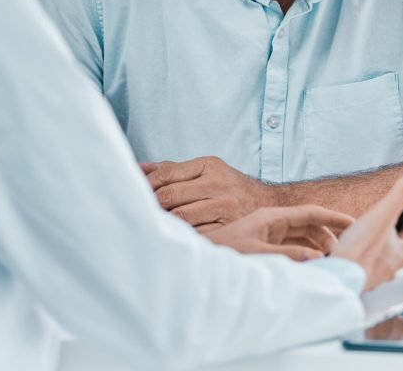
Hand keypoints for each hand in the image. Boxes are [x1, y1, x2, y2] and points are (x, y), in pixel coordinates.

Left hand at [142, 157, 276, 230]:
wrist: (267, 203)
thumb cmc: (228, 187)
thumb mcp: (206, 170)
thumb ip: (173, 169)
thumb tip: (139, 168)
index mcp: (209, 165)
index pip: (167, 173)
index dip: (146, 185)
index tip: (135, 194)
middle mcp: (217, 183)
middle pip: (170, 196)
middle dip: (152, 206)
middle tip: (140, 213)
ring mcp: (224, 206)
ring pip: (180, 217)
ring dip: (164, 223)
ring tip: (153, 226)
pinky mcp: (228, 227)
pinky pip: (195, 234)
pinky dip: (182, 236)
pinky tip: (175, 237)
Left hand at [203, 205, 354, 260]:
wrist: (199, 260)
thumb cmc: (224, 251)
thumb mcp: (258, 253)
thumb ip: (289, 255)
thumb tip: (317, 257)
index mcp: (273, 217)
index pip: (310, 213)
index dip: (333, 217)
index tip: (353, 224)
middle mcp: (273, 223)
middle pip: (309, 225)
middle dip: (328, 236)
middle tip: (343, 253)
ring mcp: (269, 235)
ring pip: (302, 237)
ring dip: (317, 247)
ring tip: (331, 261)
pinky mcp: (265, 247)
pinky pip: (292, 248)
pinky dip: (305, 255)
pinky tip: (313, 266)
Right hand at [332, 168, 402, 291]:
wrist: (335, 281)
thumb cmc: (358, 252)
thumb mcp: (382, 216)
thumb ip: (402, 194)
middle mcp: (395, 263)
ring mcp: (380, 271)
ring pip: (387, 247)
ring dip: (386, 234)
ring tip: (379, 223)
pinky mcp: (364, 275)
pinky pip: (372, 255)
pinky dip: (370, 246)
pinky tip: (361, 243)